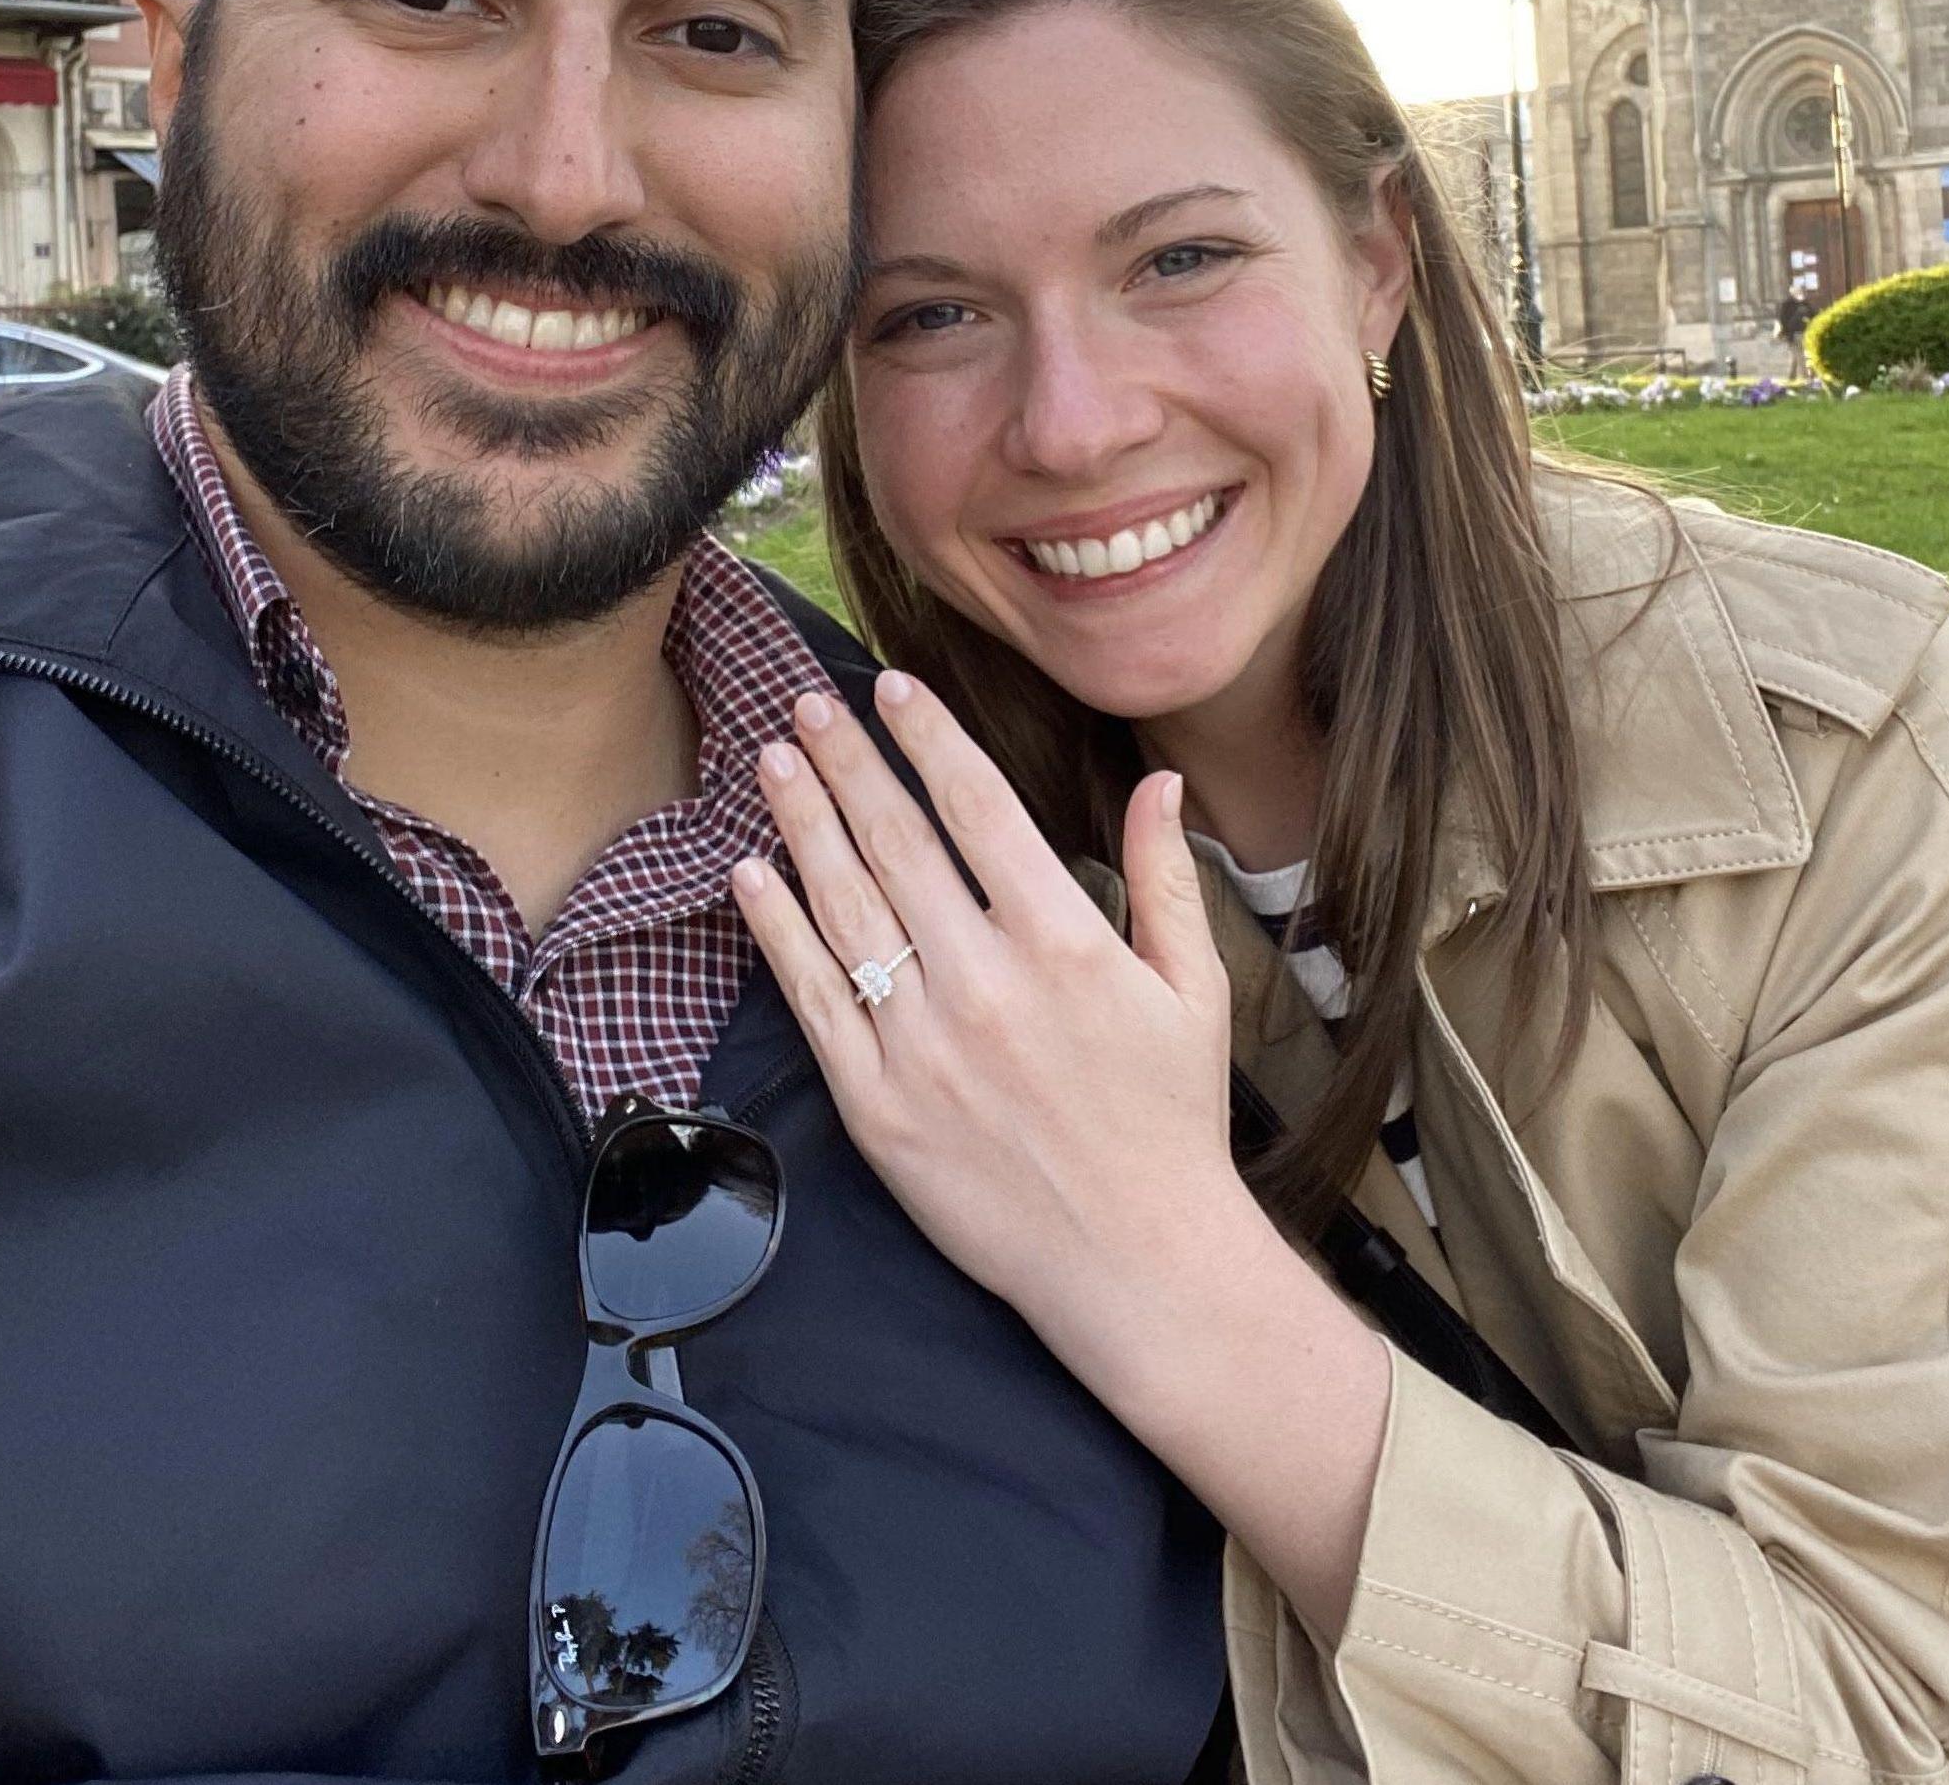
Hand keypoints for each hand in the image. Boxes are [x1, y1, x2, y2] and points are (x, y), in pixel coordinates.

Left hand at [730, 671, 1390, 1638]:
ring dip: (804, 822)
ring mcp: (921, 1044)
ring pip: (845, 905)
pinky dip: (777, 930)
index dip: (928, 738)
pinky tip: (752, 873)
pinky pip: (814, 998)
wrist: (1135, 1260)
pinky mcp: (875, 1106)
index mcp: (1065, 938)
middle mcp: (984, 980)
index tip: (892, 687)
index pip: (976, 806)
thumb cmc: (1171, 1118)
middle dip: (847, 760)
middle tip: (807, 700)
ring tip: (774, 759)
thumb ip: (1166, 875)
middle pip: (897, 840)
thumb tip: (1156, 778)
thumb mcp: (1196, 986)